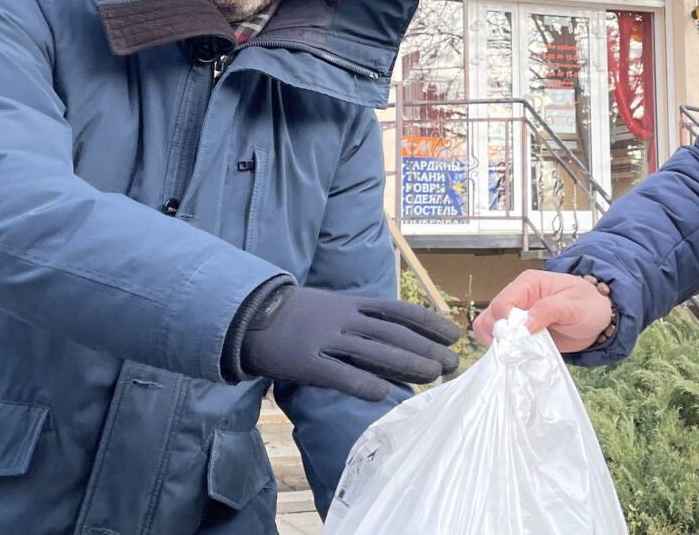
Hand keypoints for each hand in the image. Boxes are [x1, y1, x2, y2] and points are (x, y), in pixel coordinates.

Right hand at [238, 286, 461, 401]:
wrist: (246, 314)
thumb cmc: (293, 313)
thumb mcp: (330, 305)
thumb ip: (358, 317)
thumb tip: (392, 335)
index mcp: (350, 303)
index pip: (397, 311)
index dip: (427, 322)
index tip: (453, 333)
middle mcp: (342, 318)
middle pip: (392, 333)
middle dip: (426, 347)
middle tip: (452, 363)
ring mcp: (324, 338)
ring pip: (373, 351)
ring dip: (406, 363)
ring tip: (432, 377)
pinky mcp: (304, 361)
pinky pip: (336, 373)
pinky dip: (361, 383)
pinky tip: (383, 394)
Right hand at [473, 270, 613, 352]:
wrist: (599, 318)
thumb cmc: (589, 304)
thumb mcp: (574, 304)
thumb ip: (548, 310)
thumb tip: (522, 326)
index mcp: (527, 284)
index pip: (502, 304)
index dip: (506, 324)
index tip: (520, 340)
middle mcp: (517, 298)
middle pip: (490, 318)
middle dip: (500, 337)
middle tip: (519, 351)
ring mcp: (516, 316)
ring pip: (489, 329)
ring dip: (499, 345)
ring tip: (519, 355)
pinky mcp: (519, 332)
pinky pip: (501, 342)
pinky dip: (505, 351)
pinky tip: (518, 358)